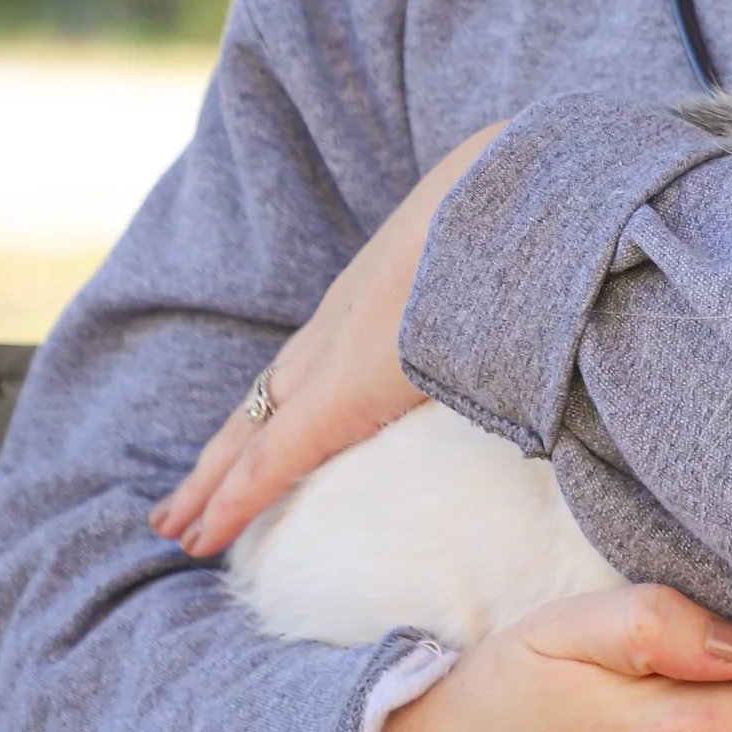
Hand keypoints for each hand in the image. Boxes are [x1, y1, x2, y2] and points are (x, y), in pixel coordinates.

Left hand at [155, 127, 501, 559]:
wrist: (523, 197)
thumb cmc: (536, 227)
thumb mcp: (514, 266)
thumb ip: (514, 305)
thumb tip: (556, 333)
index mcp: (380, 292)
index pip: (311, 359)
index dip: (280, 403)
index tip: (255, 435)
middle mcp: (342, 320)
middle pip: (265, 398)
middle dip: (224, 451)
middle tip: (185, 501)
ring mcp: (334, 352)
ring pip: (248, 430)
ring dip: (212, 480)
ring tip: (175, 527)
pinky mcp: (339, 391)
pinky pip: (271, 458)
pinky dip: (234, 498)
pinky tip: (201, 535)